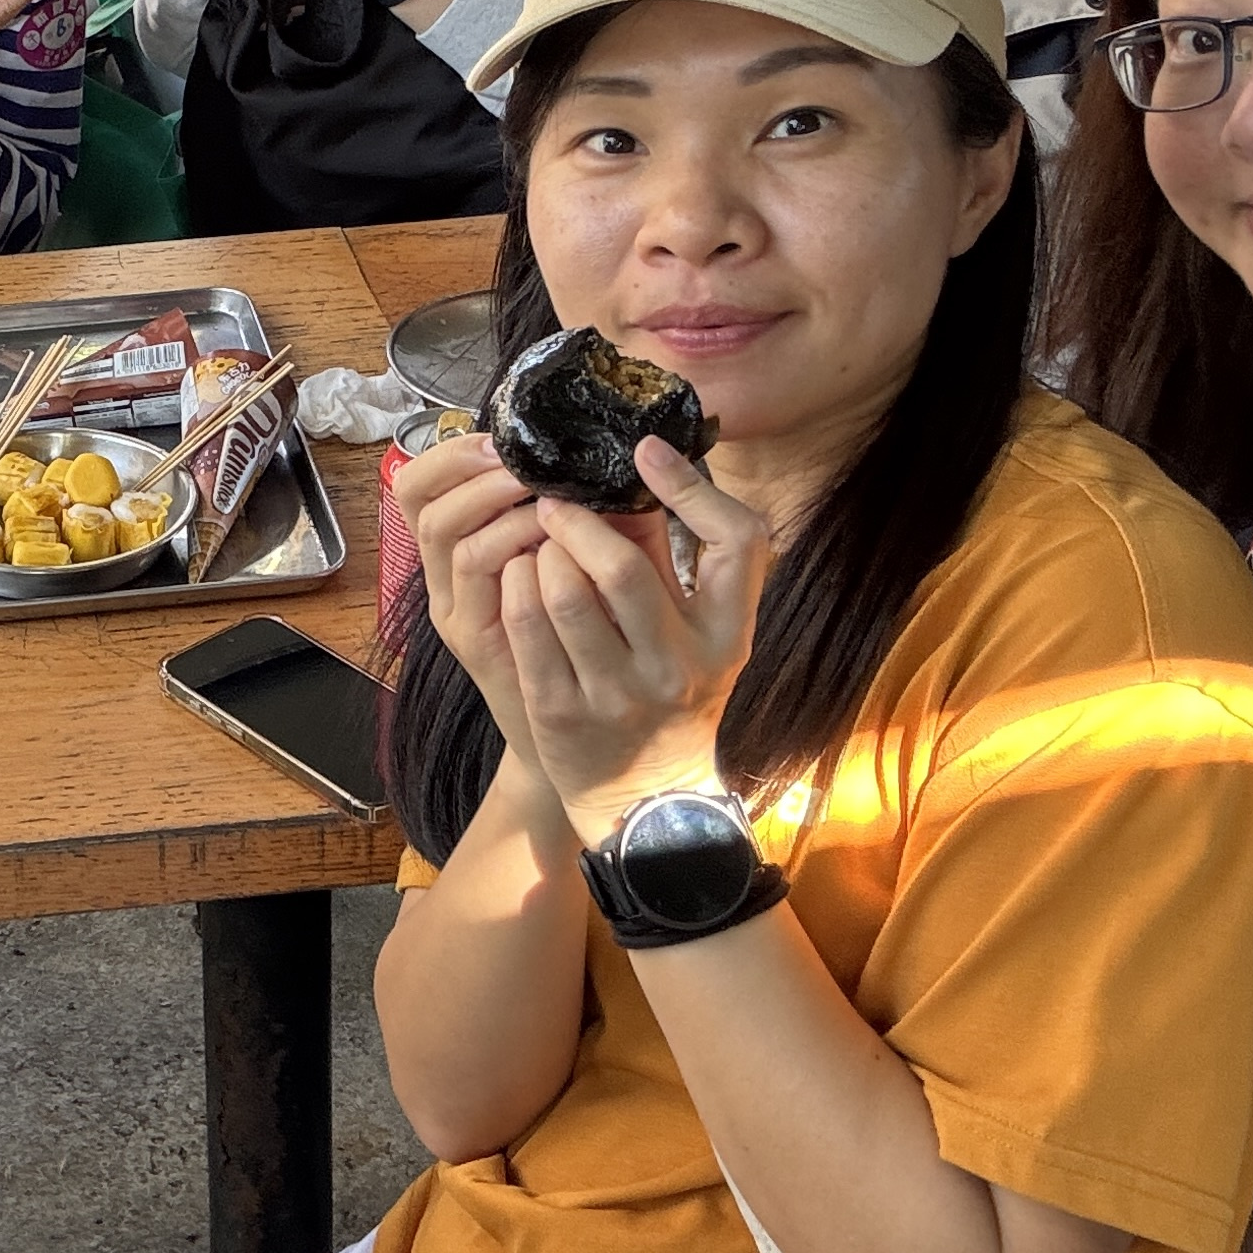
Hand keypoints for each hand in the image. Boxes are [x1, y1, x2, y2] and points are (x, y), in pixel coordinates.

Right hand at [393, 431, 561, 785]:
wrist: (584, 741)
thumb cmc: (590, 647)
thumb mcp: (583, 570)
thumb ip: (585, 520)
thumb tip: (619, 452)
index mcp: (460, 554)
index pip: (421, 483)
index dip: (455, 451)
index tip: (504, 438)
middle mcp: (444, 580)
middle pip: (420, 497)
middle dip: (475, 467)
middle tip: (525, 460)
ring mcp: (454, 610)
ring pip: (444, 530)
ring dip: (496, 500)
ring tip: (544, 492)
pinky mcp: (473, 638)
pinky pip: (475, 573)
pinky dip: (509, 542)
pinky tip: (549, 536)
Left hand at [491, 439, 770, 836]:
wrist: (647, 801)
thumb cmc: (673, 696)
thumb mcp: (699, 633)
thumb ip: (669, 558)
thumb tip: (632, 474)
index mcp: (725, 635)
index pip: (738, 543)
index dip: (692, 488)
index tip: (646, 452)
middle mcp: (677, 666)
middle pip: (622, 567)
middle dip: (576, 521)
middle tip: (551, 502)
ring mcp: (616, 694)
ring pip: (560, 593)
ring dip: (537, 553)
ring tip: (531, 542)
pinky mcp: (560, 712)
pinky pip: (524, 629)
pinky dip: (513, 588)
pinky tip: (514, 576)